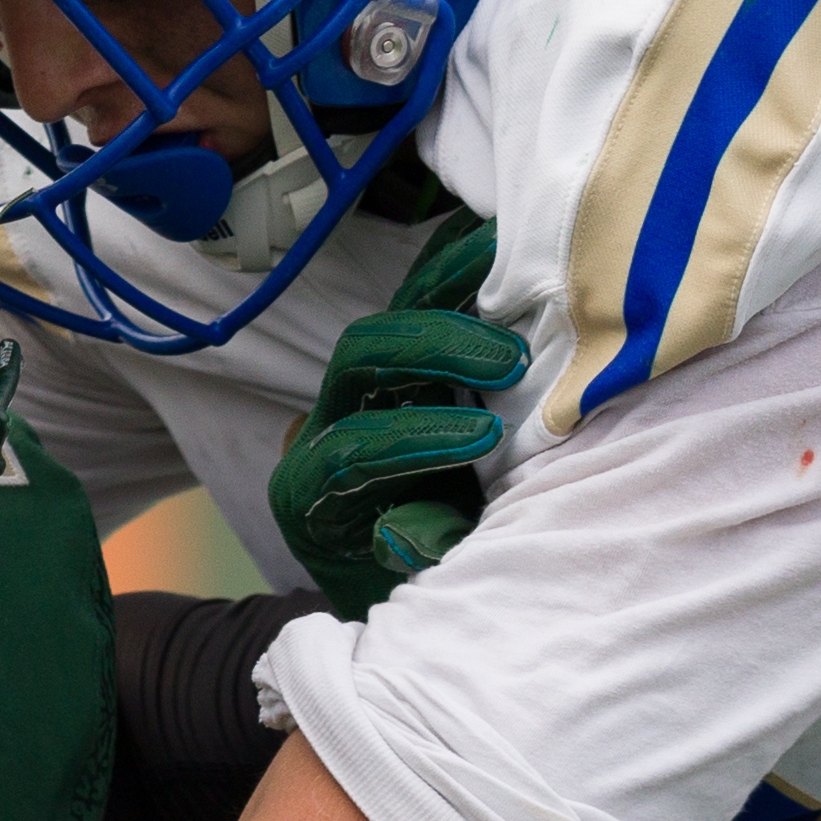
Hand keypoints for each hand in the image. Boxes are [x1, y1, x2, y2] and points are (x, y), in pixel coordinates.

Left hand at [268, 212, 523, 614]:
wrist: (385, 569)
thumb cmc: (407, 583)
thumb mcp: (413, 582)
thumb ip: (411, 549)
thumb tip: (397, 534)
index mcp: (309, 490)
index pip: (349, 449)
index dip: (413, 439)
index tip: (483, 439)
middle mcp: (323, 425)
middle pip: (357, 359)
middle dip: (431, 350)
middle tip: (507, 363)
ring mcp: (359, 386)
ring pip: (390, 314)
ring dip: (449, 288)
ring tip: (512, 267)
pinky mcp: (395, 359)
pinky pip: (418, 299)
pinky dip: (455, 268)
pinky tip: (498, 237)